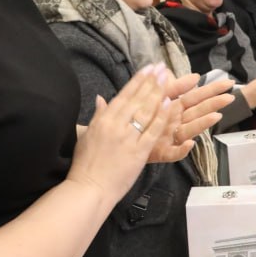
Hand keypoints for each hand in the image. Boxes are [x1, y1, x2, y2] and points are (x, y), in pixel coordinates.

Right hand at [70, 66, 177, 201]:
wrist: (89, 188)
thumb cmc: (85, 165)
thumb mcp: (86, 136)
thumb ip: (97, 116)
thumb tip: (100, 99)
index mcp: (103, 120)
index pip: (123, 95)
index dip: (137, 80)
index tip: (148, 68)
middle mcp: (116, 125)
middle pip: (137, 99)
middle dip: (150, 82)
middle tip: (161, 68)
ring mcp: (127, 138)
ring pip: (146, 111)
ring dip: (158, 93)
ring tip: (168, 80)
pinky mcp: (138, 152)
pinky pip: (153, 131)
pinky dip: (162, 117)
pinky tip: (170, 104)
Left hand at [149, 75, 232, 161]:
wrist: (122, 140)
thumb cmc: (141, 119)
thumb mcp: (155, 98)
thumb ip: (171, 86)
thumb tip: (190, 75)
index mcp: (174, 108)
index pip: (196, 96)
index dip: (212, 90)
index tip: (229, 83)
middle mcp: (177, 122)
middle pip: (198, 111)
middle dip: (214, 103)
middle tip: (231, 97)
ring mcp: (171, 137)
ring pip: (190, 129)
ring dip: (203, 123)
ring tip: (216, 116)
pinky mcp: (162, 152)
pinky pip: (174, 152)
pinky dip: (182, 150)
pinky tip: (189, 144)